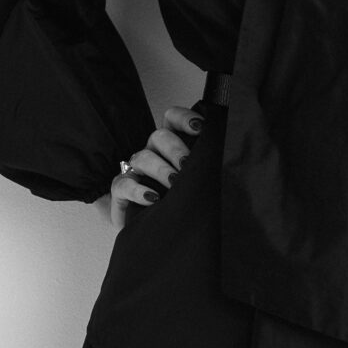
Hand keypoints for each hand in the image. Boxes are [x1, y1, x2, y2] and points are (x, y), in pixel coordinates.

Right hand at [101, 105, 201, 228]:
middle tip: (187, 165)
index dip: (184, 118)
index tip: (200, 127)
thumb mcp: (194, 184)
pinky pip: (124, 183)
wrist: (151, 229)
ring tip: (174, 183)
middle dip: (176, 149)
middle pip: (160, 137)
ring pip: (143, 157)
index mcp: (170, 145)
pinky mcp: (119, 189)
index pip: (172, 119)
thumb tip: (227, 167)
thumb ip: (205, 171)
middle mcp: (152, 152)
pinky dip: (138, 190)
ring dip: (161, 169)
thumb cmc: (178, 201)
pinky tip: (153, 199)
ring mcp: (134, 169)